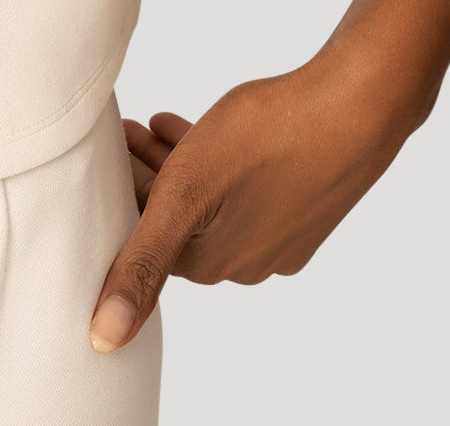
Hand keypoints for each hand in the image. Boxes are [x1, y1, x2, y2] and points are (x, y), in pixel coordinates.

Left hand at [88, 46, 422, 353]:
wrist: (350, 110)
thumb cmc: (264, 143)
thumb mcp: (183, 196)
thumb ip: (141, 263)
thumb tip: (102, 339)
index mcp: (212, 263)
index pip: (144, 236)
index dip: (118, 193)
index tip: (99, 156)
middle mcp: (247, 259)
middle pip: (174, 218)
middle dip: (143, 178)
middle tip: (120, 134)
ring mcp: (278, 231)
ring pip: (206, 198)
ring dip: (172, 165)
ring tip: (145, 126)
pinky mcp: (299, 201)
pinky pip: (240, 184)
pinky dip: (208, 157)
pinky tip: (183, 125)